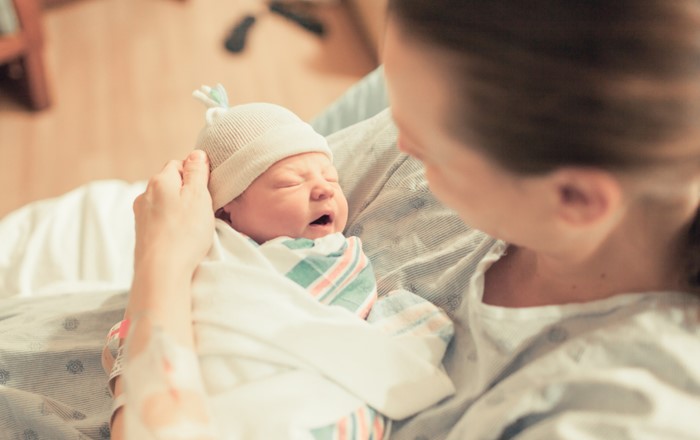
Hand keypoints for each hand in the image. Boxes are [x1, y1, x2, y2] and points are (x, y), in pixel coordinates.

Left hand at [133, 150, 214, 276]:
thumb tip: (196, 154)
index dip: (195, 175)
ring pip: (164, 203)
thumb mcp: (198, 196)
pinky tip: (180, 238)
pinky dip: (170, 225)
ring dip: (178, 210)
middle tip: (202, 210)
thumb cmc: (184, 233)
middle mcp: (145, 194)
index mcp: (160, 181)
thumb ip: (197, 172)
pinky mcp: (142, 233)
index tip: (206, 191)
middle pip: (170, 184)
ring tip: (192, 227)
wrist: (161, 271)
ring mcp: (141, 215)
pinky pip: (159, 220)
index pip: (179, 165)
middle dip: (185, 193)